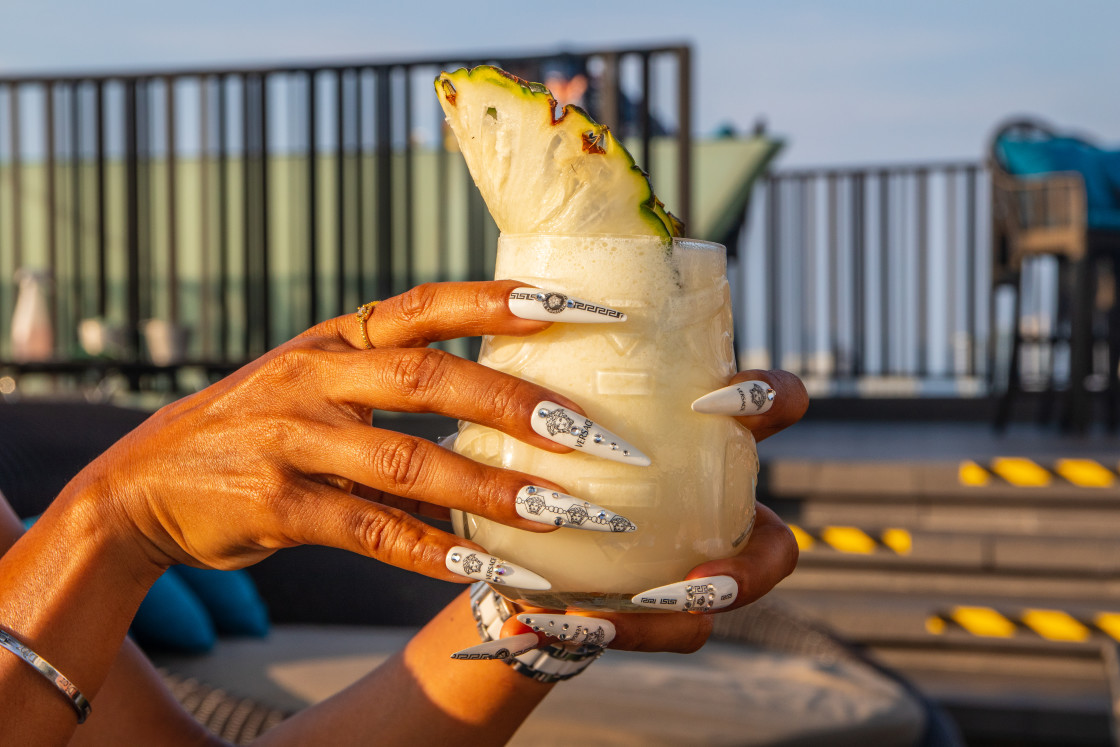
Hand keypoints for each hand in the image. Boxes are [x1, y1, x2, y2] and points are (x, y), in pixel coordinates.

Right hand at [64, 281, 638, 581]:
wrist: (144, 483)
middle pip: (429, 378)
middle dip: (515, 404)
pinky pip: (368, 530)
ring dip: (490, 491)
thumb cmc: (258, 429)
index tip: (575, 304)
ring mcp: (292, 440)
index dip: (500, 302)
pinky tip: (483, 566)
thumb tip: (502, 399)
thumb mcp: (315, 382)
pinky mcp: (276, 506)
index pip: (427, 307)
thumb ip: (390, 384)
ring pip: (408, 461)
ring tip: (560, 513)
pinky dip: (429, 551)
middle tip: (589, 434)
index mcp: (334, 340)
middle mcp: (315, 378)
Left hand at [487, 369, 806, 654]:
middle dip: (752, 569)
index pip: (773, 406)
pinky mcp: (666, 612)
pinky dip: (612, 632)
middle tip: (700, 582)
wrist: (533, 519)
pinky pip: (663, 635)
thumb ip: (557, 366)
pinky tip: (542, 624)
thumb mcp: (564, 402)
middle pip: (778, 546)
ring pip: (719, 609)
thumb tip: (521, 300)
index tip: (710, 399)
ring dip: (676, 617)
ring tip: (601, 619)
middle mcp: (722, 506)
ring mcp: (699, 565)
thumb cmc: (560, 445)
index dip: (768, 399)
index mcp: (712, 439)